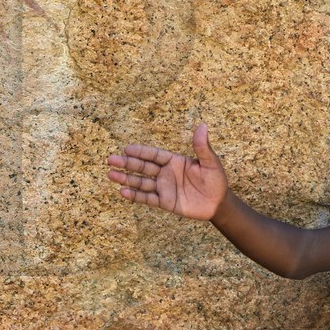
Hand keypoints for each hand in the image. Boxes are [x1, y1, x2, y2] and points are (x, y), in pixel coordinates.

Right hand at [107, 123, 228, 221]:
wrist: (217, 203)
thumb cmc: (216, 180)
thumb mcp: (211, 163)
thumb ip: (202, 147)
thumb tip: (202, 126)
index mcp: (174, 161)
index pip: (154, 155)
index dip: (141, 152)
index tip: (127, 149)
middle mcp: (165, 173)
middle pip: (143, 167)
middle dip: (127, 163)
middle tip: (111, 160)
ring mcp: (163, 188)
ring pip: (141, 182)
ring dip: (126, 178)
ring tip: (111, 175)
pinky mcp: (164, 202)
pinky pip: (147, 198)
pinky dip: (135, 195)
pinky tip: (123, 192)